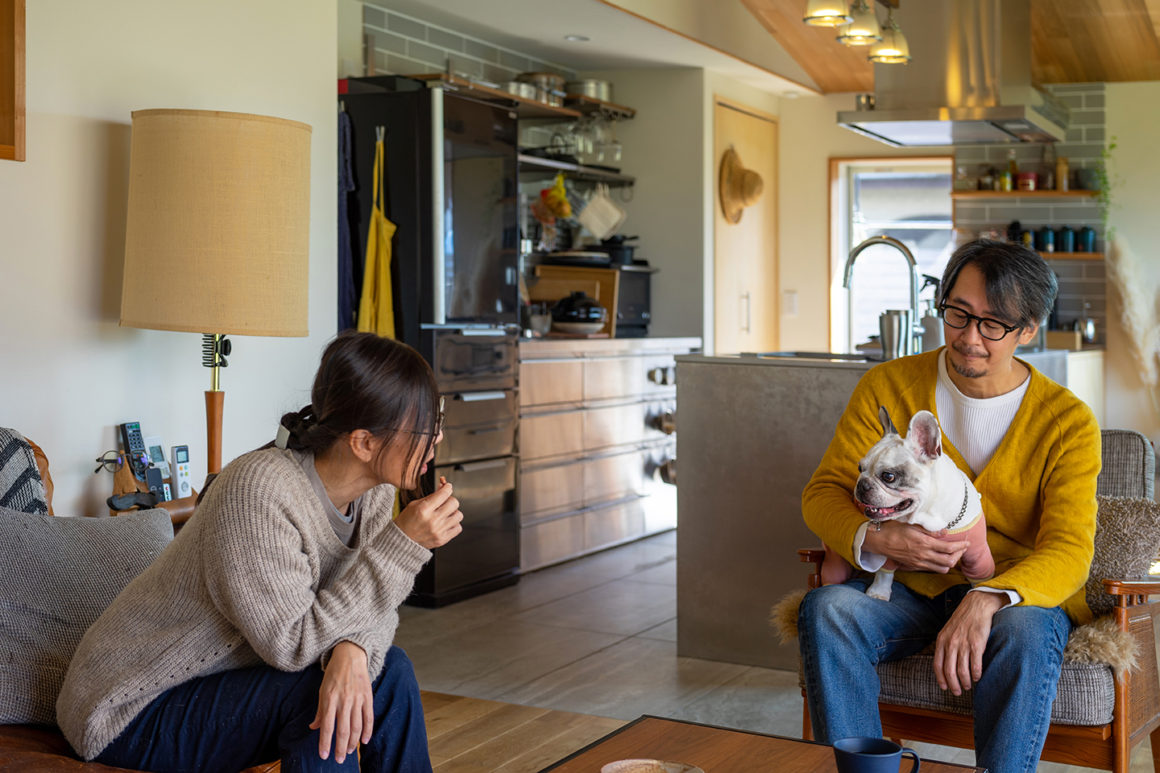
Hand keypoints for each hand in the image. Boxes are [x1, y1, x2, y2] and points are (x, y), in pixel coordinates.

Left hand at [310, 641, 372, 763]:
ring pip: (357, 726)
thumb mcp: (322, 690)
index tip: (323, 755)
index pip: (327, 726)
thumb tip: (314, 727)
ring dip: (353, 742)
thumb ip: (320, 710)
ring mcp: (357, 699)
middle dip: (340, 748)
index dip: (325, 743)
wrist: (351, 655)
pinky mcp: (368, 696)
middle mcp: (344, 700)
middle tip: (339, 760)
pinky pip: (369, 717)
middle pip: (343, 730)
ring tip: (348, 752)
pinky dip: (368, 730)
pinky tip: (364, 740)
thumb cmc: (334, 674)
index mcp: (330, 699)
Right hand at [395, 478, 462, 548]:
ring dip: (453, 512)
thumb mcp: (415, 504)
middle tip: (445, 501)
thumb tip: (444, 487)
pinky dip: (454, 524)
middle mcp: (432, 520)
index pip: (444, 494)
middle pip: (454, 503)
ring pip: (459, 515)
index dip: (448, 487)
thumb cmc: (407, 521)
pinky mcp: (442, 539)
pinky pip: (458, 528)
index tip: (448, 487)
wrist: (401, 540)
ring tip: (446, 514)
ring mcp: (438, 531)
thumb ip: (431, 496)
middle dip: (450, 499)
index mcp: (424, 509)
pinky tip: (446, 523)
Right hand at [862, 520, 968, 572]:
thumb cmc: (893, 529)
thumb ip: (930, 530)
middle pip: (949, 561)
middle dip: (958, 555)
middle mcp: (923, 555)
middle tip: (961, 549)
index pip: (949, 548)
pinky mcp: (914, 566)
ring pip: (942, 569)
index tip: (966, 543)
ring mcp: (918, 562)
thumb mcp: (912, 525)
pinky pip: (932, 569)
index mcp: (924, 543)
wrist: (878, 541)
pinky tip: (938, 557)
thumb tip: (945, 532)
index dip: (961, 546)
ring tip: (951, 554)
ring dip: (949, 563)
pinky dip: (939, 565)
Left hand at [933, 591, 1004, 695]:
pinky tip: (977, 677)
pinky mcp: (977, 644)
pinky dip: (976, 675)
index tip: (944, 687)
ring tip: (968, 686)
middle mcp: (951, 644)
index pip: (937, 665)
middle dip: (953, 685)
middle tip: (958, 692)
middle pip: (949, 672)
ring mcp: (964, 644)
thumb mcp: (948, 631)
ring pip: (962, 671)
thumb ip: (945, 646)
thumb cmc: (962, 620)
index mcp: (941, 641)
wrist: (976, 606)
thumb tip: (945, 664)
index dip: (941, 679)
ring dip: (965, 682)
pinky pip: (975, 666)